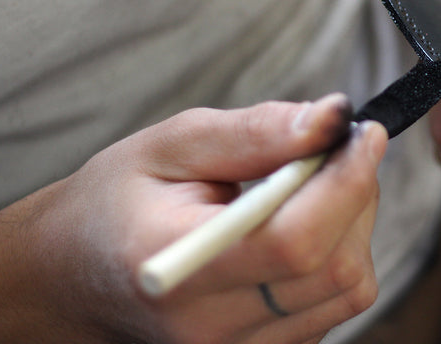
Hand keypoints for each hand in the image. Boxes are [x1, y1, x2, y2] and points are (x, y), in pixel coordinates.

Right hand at [0, 94, 386, 343]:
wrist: (76, 275)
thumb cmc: (119, 201)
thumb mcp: (173, 144)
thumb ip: (256, 132)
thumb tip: (332, 117)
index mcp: (176, 267)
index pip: (294, 242)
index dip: (347, 184)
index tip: (365, 134)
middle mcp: (208, 328)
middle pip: (336, 270)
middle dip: (356, 196)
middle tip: (337, 150)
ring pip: (348, 291)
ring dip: (353, 227)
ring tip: (313, 187)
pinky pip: (334, 307)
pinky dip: (338, 256)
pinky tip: (302, 225)